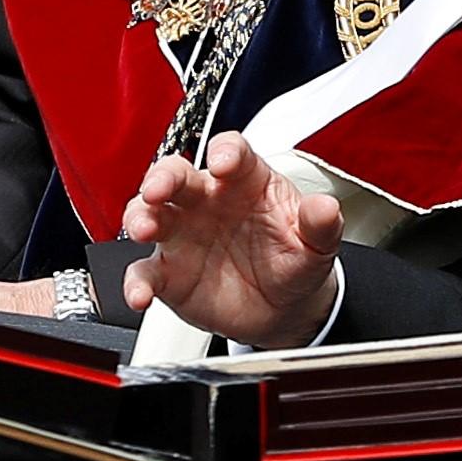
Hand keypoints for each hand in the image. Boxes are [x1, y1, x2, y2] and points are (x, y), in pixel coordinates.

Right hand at [119, 133, 342, 350]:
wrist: (284, 309)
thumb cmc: (293, 260)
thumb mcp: (316, 245)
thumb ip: (320, 225)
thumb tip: (325, 208)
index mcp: (244, 181)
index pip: (231, 151)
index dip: (224, 152)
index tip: (223, 163)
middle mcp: (207, 201)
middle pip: (176, 173)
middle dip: (162, 176)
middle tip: (158, 188)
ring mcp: (183, 235)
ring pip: (149, 212)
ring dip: (140, 216)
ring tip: (144, 230)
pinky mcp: (169, 272)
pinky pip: (145, 272)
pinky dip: (136, 281)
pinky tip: (140, 294)